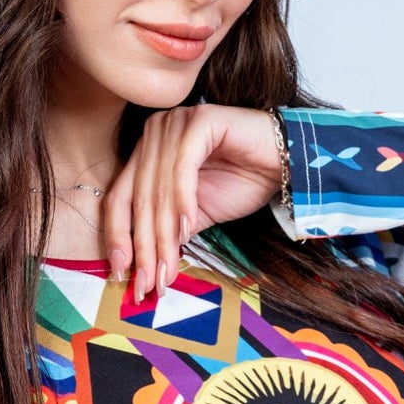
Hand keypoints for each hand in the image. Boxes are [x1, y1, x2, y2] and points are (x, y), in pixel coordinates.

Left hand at [102, 104, 285, 301]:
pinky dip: (183, 200)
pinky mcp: (200, 120)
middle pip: (139, 198)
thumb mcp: (193, 217)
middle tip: (150, 283)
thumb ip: (166, 234)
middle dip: (145, 247)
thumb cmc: (240, 183)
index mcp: (145, 153)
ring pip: (159, 188)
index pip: (120, 199)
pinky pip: (184, 166)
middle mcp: (154, 133)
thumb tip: (141, 271)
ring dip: (163, 234)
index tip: (121, 274)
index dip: (118, 239)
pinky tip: (187, 228)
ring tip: (168, 268)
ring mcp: (175, 123)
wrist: (284, 163)